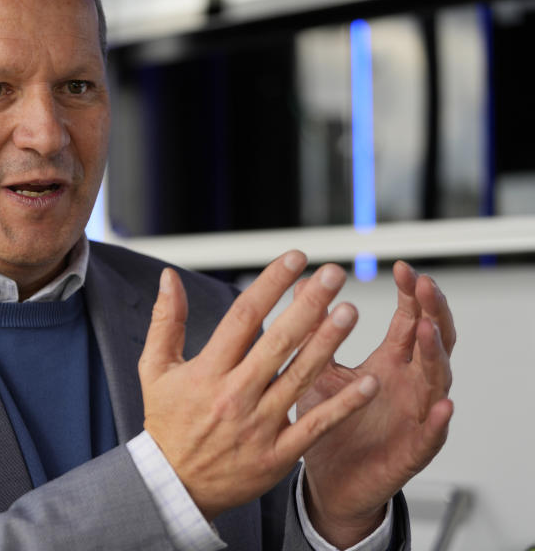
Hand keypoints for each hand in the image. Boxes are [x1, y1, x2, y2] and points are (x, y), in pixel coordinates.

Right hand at [139, 251, 379, 519]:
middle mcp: (235, 394)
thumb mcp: (155, 369)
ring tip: (350, 313)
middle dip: (309, 304)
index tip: (295, 260)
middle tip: (334, 276)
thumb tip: (169, 278)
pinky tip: (367, 382)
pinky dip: (343, 405)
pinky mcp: (277, 454)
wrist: (174, 486)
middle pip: (278, 341)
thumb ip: (165, 321)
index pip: (244, 317)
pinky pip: (316, 425)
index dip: (271, 284)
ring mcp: (259, 425)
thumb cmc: (167, 423)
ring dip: (328, 344)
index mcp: (207, 371)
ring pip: (300, 377)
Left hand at [299, 261, 454, 546]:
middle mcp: (408, 385)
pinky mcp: (412, 450)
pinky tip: (442, 405)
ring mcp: (414, 416)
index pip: (409, 320)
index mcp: (389, 363)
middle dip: (432, 312)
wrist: (328, 478)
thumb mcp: (318, 369)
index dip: (411, 295)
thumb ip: (315, 331)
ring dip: (435, 354)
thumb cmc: (328, 421)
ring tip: (427, 330)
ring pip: (436, 381)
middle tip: (425, 286)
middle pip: (433, 342)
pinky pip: (432, 436)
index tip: (403, 269)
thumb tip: (304, 287)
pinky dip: (439, 421)